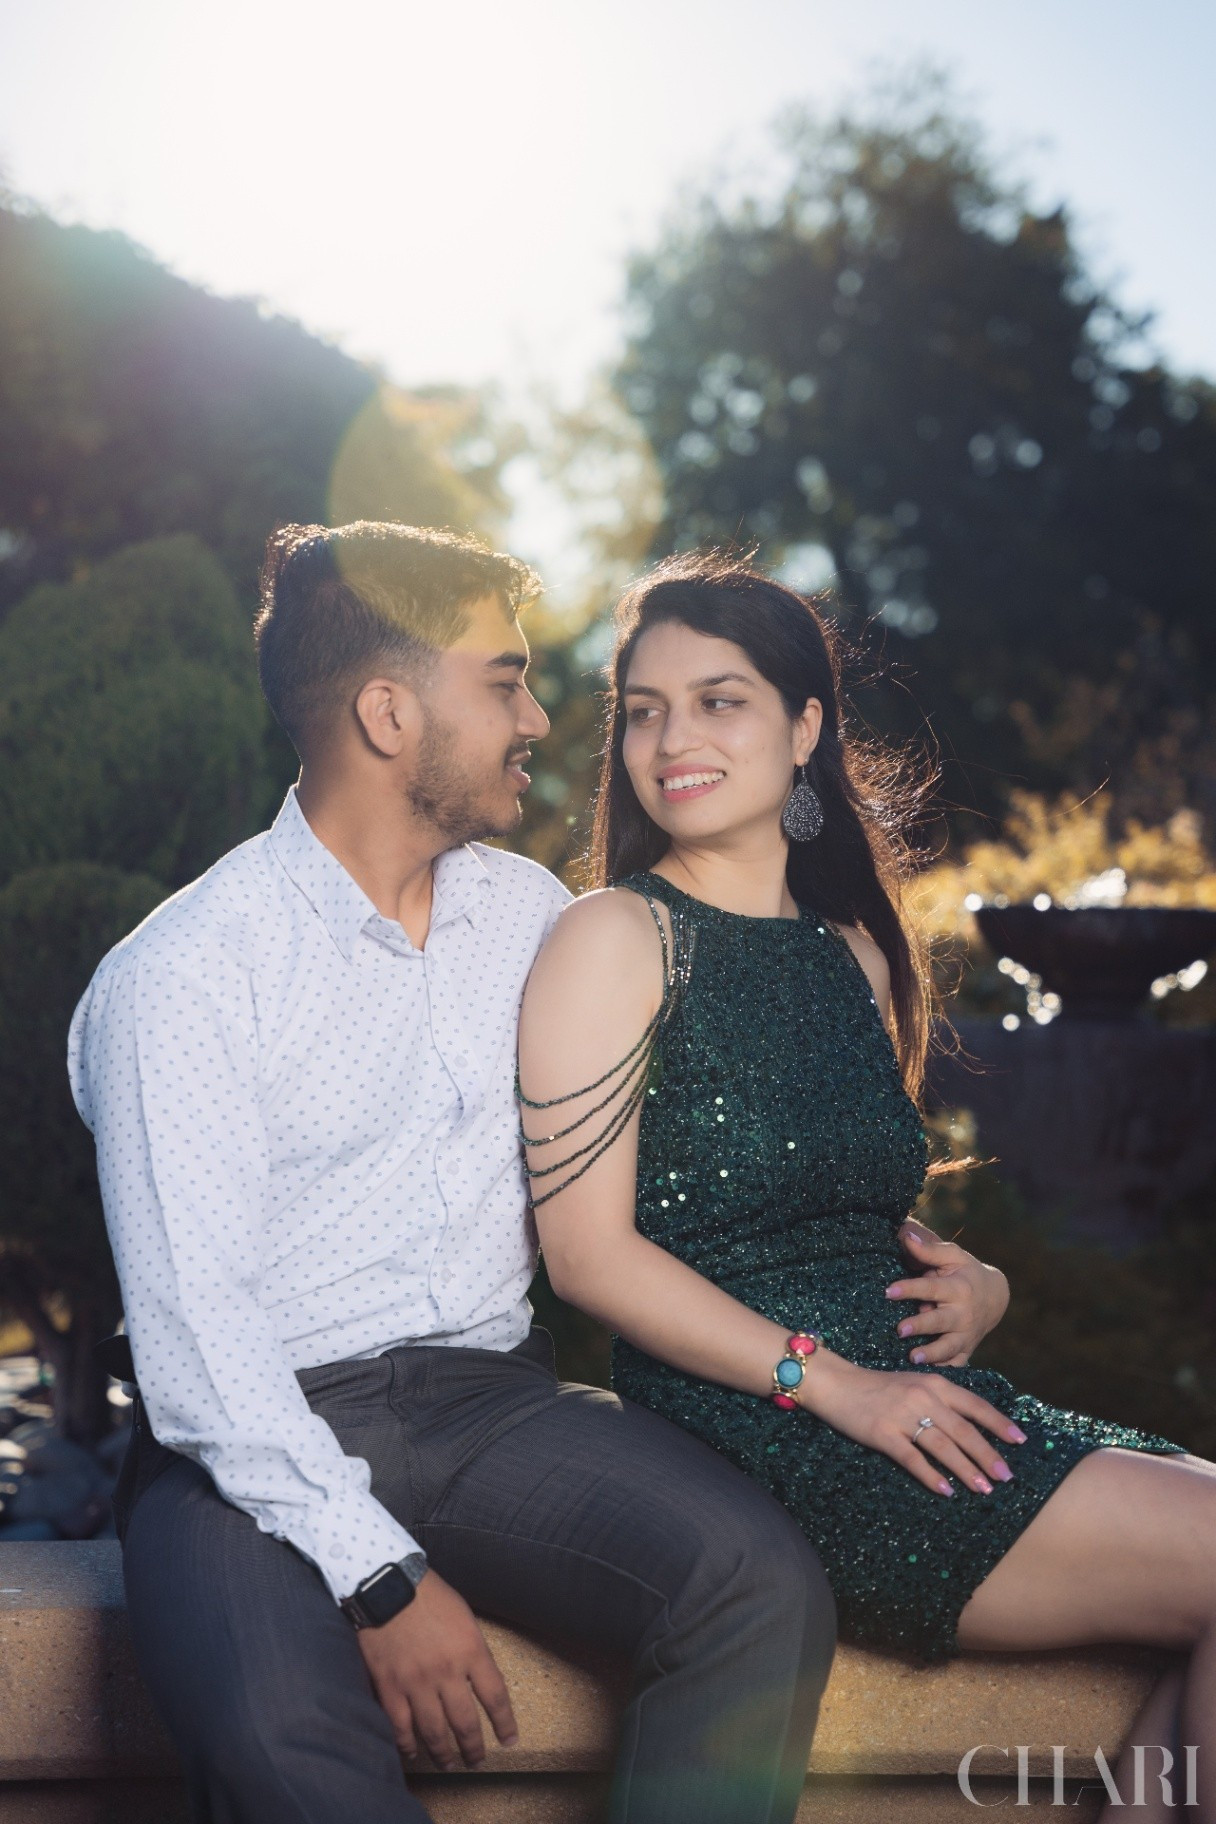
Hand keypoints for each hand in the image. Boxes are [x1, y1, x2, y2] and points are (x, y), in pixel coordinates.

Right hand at [356, 1570, 518, 1769]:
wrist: (387, 1584)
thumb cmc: (429, 1595)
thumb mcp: (464, 1617)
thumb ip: (472, 1650)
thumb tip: (477, 1680)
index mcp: (471, 1651)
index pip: (495, 1697)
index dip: (505, 1724)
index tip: (509, 1740)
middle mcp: (447, 1672)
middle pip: (466, 1723)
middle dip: (474, 1747)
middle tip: (477, 1760)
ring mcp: (417, 1683)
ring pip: (434, 1732)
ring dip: (444, 1753)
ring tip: (449, 1763)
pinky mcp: (390, 1687)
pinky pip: (400, 1727)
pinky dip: (408, 1745)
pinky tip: (413, 1752)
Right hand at [798, 1351, 1024, 1496]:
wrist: (837, 1384)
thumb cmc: (879, 1387)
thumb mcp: (915, 1384)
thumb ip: (941, 1401)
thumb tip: (971, 1428)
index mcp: (935, 1384)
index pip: (975, 1405)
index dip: (999, 1423)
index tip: (1020, 1441)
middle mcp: (923, 1398)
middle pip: (964, 1431)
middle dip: (988, 1455)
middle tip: (1006, 1477)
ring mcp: (903, 1416)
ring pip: (943, 1447)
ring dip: (966, 1470)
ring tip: (984, 1488)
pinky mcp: (883, 1434)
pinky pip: (913, 1458)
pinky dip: (931, 1476)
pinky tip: (945, 1491)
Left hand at [886, 1219, 1009, 1365]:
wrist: (995, 1298)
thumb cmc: (966, 1272)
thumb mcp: (952, 1257)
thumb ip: (929, 1250)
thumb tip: (905, 1236)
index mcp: (959, 1288)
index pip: (931, 1288)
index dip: (910, 1289)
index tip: (888, 1291)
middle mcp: (964, 1313)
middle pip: (940, 1321)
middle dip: (921, 1325)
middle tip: (900, 1329)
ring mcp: (966, 1335)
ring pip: (948, 1347)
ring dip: (931, 1354)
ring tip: (912, 1357)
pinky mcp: (966, 1350)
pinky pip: (955, 1364)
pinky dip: (942, 1370)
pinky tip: (926, 1375)